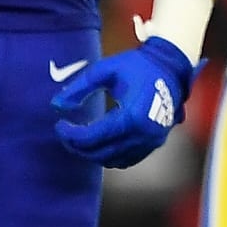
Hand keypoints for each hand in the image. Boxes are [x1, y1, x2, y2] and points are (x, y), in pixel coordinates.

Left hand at [52, 36, 196, 167]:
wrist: (170, 67)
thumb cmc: (137, 65)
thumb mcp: (105, 70)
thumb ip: (79, 87)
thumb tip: (56, 105)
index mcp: (131, 116)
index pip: (93, 137)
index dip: (71, 135)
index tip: (59, 125)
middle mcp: (143, 134)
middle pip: (100, 153)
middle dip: (77, 146)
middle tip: (65, 133)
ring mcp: (151, 141)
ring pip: (112, 160)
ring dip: (92, 153)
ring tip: (80, 138)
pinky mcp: (154, 143)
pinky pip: (127, 160)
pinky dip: (109, 155)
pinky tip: (100, 142)